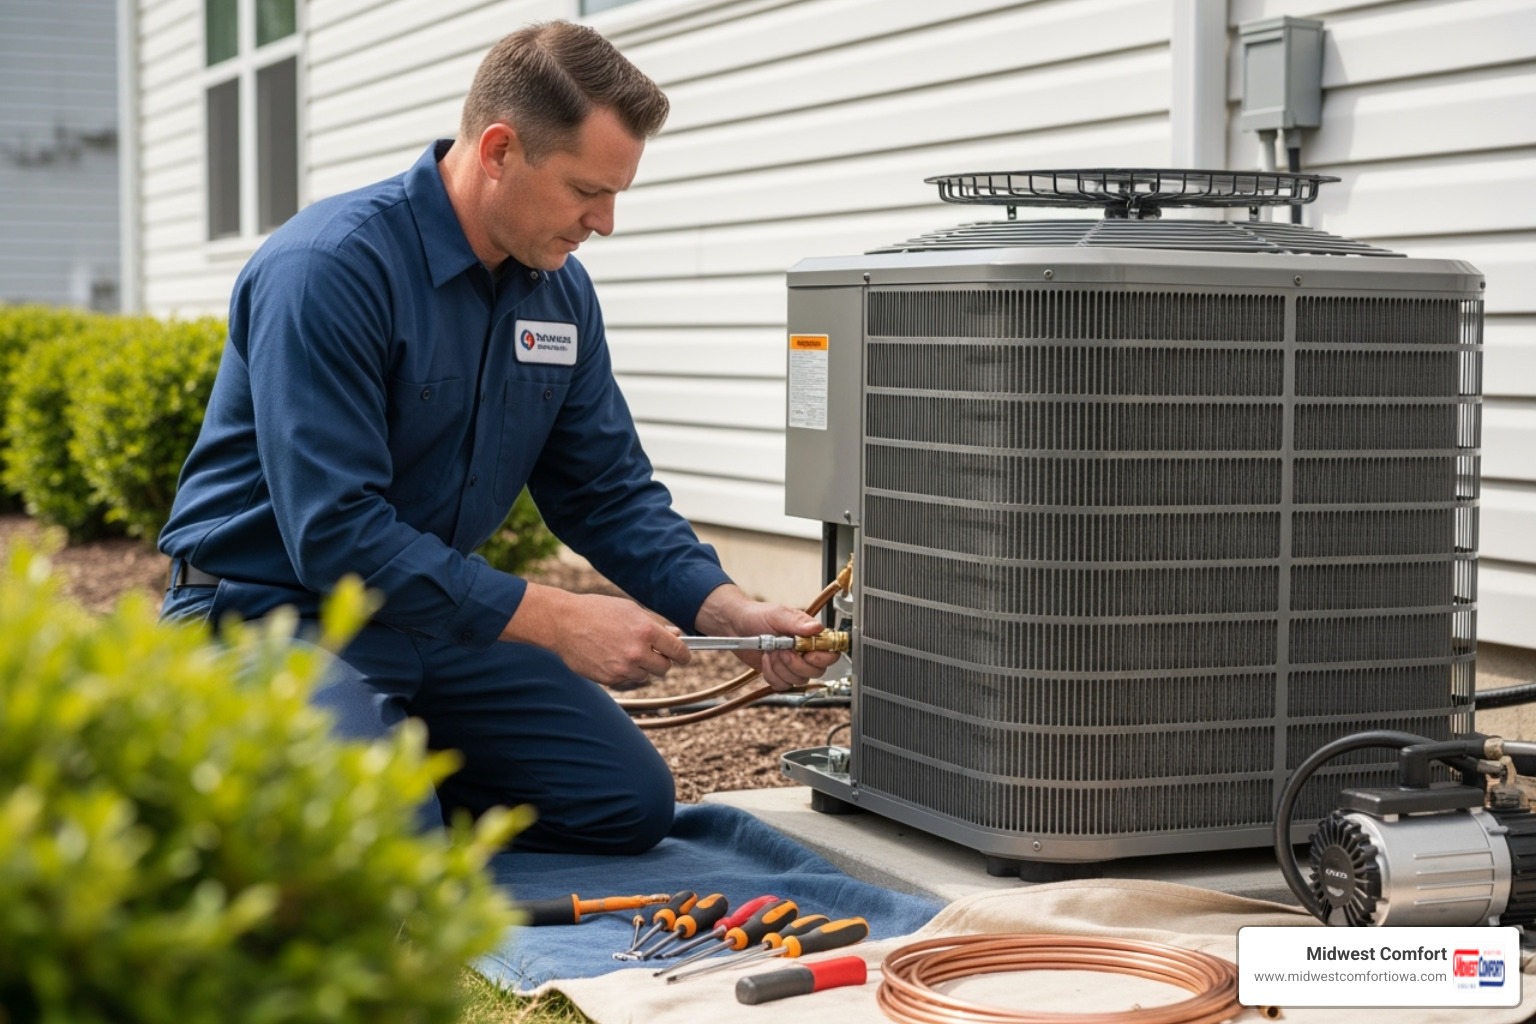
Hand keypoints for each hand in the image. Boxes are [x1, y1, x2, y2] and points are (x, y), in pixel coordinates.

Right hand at [500, 582, 690, 687]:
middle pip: (664, 668)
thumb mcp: (630, 610)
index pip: (678, 650)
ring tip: (623, 650)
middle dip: (662, 661)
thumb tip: (676, 635)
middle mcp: (637, 651)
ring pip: (645, 675)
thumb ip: (655, 625)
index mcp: (646, 630)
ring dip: (641, 667)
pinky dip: (624, 672)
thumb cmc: (598, 611)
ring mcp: (623, 667)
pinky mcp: (610, 678)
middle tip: (652, 653)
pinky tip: (611, 657)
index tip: (684, 656)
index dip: (684, 655)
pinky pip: (627, 680)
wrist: (564, 623)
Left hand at [694, 584, 839, 691]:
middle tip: (781, 650)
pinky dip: (772, 675)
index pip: (830, 653)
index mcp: (810, 636)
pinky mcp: (780, 674)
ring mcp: (793, 665)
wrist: (736, 626)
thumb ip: (798, 623)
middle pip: (816, 671)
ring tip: (770, 652)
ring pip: (798, 680)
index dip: (822, 658)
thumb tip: (817, 627)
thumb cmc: (758, 616)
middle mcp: (805, 651)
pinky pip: (783, 685)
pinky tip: (766, 661)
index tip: (808, 654)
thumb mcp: (778, 615)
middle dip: (796, 664)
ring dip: (781, 668)